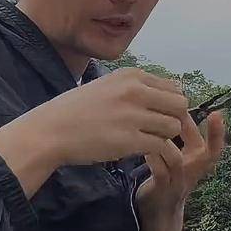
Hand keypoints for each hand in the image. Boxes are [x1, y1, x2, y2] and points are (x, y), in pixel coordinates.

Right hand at [46, 67, 188, 165]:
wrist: (51, 131)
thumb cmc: (76, 110)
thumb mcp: (106, 86)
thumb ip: (134, 87)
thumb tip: (163, 93)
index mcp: (131, 75)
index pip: (173, 87)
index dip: (170, 105)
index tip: (158, 117)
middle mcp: (135, 91)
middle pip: (179, 105)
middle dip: (173, 120)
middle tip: (158, 132)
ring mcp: (133, 115)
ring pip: (174, 126)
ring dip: (166, 138)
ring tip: (149, 143)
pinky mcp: (130, 140)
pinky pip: (162, 146)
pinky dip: (159, 154)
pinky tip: (147, 155)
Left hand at [136, 109, 225, 218]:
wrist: (157, 210)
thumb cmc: (165, 173)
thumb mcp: (176, 153)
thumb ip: (176, 132)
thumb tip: (173, 101)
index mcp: (198, 160)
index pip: (214, 146)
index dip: (218, 132)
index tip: (218, 113)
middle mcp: (193, 171)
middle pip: (208, 154)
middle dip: (210, 136)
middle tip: (192, 114)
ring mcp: (179, 182)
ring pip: (178, 160)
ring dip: (167, 143)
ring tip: (156, 126)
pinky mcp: (162, 189)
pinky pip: (159, 172)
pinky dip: (153, 158)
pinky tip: (145, 148)